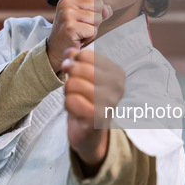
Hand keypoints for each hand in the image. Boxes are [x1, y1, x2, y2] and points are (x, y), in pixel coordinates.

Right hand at [46, 0, 111, 72]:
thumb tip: (107, 9)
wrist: (56, 50)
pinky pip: (93, 30)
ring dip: (92, 29)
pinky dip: (89, 37)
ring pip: (97, 18)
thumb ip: (100, 9)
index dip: (97, 7)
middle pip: (99, 5)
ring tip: (80, 33)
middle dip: (96, 19)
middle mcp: (67, 2)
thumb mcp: (87, 17)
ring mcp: (67, 14)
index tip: (84, 18)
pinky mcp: (70, 27)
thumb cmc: (74, 32)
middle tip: (82, 27)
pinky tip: (79, 39)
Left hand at [61, 48, 125, 176]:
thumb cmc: (86, 98)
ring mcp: (109, 103)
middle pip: (78, 69)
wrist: (90, 131)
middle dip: (69, 77)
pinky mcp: (98, 118)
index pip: (86, 55)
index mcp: (117, 73)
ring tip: (75, 98)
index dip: (73, 61)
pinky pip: (71, 101)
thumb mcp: (81, 75)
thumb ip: (74, 59)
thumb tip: (70, 52)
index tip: (75, 72)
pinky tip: (75, 110)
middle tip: (73, 87)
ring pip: (72, 84)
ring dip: (67, 92)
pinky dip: (67, 104)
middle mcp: (118, 86)